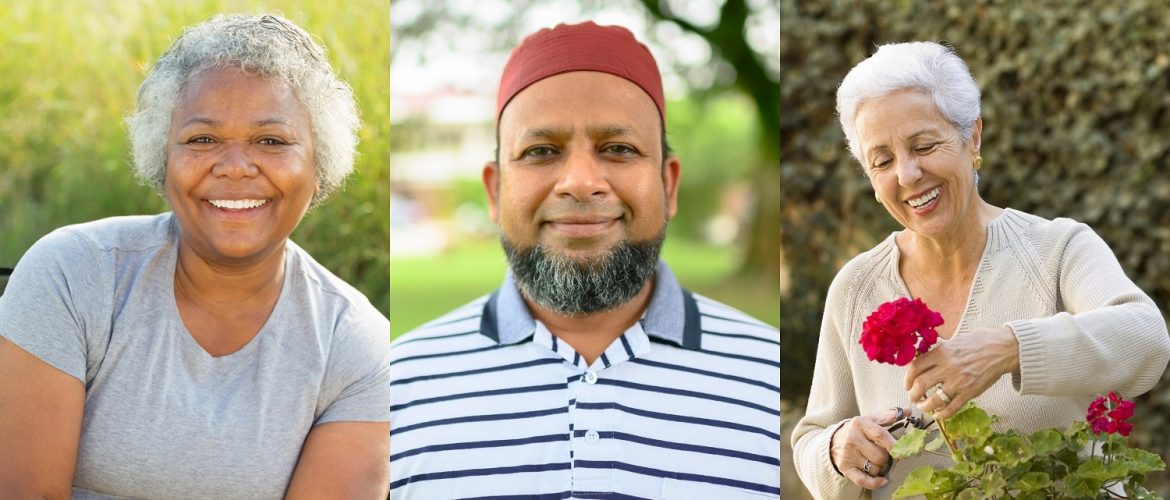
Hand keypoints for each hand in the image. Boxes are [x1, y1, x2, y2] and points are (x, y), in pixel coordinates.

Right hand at [830, 407, 902, 489]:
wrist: (834, 440)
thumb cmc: (858, 430)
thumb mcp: (870, 419)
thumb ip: (888, 415)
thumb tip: (907, 410)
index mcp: (860, 423)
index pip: (880, 434)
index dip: (894, 445)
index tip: (903, 450)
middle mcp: (852, 438)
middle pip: (880, 456)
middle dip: (886, 458)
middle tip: (884, 454)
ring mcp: (847, 454)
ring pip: (874, 468)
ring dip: (880, 467)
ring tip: (875, 460)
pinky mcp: (845, 467)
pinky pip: (863, 480)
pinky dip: (874, 483)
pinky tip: (881, 480)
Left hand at [904, 326, 1019, 418]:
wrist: (1002, 349)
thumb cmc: (979, 342)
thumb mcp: (953, 342)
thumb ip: (938, 354)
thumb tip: (923, 363)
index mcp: (941, 352)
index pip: (915, 368)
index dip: (907, 378)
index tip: (907, 384)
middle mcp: (947, 367)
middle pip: (921, 385)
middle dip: (913, 394)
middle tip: (912, 397)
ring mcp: (959, 382)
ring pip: (934, 399)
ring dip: (925, 406)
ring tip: (923, 406)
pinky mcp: (970, 392)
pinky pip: (951, 407)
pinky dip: (942, 414)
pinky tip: (938, 414)